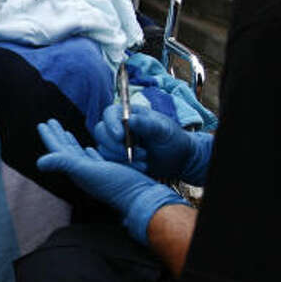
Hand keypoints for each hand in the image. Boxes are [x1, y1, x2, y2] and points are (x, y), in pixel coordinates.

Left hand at [37, 119, 187, 244]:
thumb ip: (65, 164)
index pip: (58, 150)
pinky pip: (93, 158)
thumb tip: (39, 163)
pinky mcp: (107, 172)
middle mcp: (83, 171)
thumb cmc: (116, 185)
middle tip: (49, 122)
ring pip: (78, 153)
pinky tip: (87, 148)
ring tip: (65, 132)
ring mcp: (95, 172)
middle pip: (66, 150)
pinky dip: (87, 151)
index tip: (42, 123)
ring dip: (70, 142)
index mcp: (76, 169)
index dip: (50, 136)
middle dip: (57, 136)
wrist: (140, 197)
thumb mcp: (89, 171)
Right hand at [94, 106, 213, 185]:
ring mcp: (116, 144)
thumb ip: (147, 124)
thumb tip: (130, 119)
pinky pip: (110, 163)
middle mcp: (118, 127)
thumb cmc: (173, 138)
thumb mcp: (163, 129)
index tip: (120, 136)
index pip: (109, 114)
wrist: (179, 159)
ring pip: (104, 149)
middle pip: (101, 132)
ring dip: (121, 157)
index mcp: (128, 114)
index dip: (111, 124)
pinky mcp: (117, 159)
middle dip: (115, 145)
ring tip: (144, 159)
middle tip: (135, 152)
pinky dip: (124, 167)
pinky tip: (142, 167)